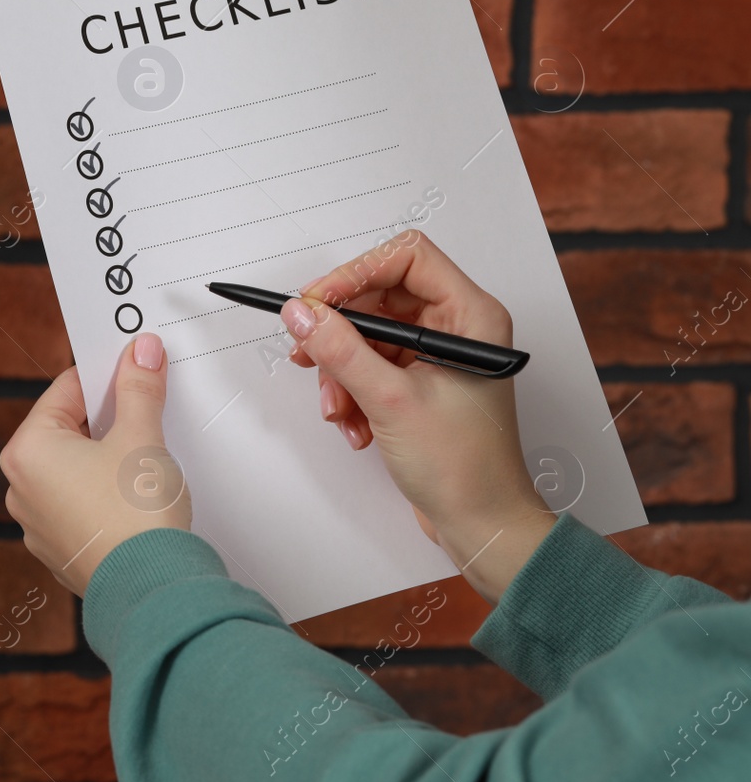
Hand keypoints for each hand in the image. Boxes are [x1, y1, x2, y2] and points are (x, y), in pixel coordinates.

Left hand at [1, 333, 191, 596]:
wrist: (150, 591)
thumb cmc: (136, 515)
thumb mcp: (141, 438)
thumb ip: (138, 389)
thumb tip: (139, 352)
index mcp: (27, 451)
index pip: (66, 390)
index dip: (107, 377)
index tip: (135, 370)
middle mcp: (20, 487)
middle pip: (67, 429)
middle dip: (107, 420)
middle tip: (145, 414)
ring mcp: (37, 524)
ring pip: (73, 470)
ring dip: (105, 458)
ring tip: (143, 461)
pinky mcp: (61, 550)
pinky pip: (79, 505)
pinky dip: (103, 494)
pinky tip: (133, 499)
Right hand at [285, 230, 553, 603]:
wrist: (481, 523)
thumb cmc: (465, 467)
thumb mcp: (391, 401)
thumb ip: (340, 350)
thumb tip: (301, 313)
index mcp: (470, 316)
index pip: (406, 258)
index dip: (355, 273)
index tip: (317, 302)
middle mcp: (456, 328)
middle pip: (378, 298)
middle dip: (340, 334)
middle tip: (309, 355)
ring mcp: (435, 358)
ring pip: (368, 337)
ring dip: (341, 372)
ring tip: (338, 409)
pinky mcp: (418, 385)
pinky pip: (370, 368)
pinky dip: (352, 394)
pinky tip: (356, 427)